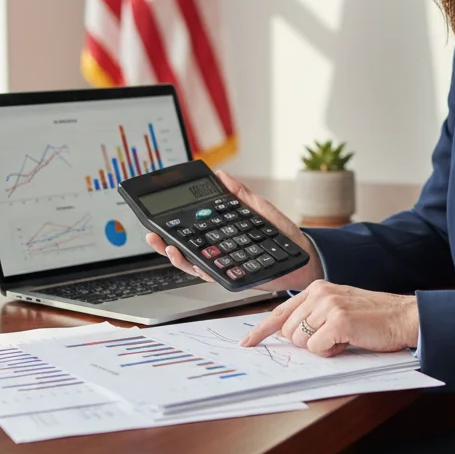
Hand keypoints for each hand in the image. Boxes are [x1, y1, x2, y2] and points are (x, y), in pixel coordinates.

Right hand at [144, 170, 324, 293]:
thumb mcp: (259, 209)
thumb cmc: (281, 235)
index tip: (158, 216)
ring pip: (194, 266)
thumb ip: (240, 195)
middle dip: (165, 244)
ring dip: (179, 258)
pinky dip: (202, 270)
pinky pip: (214, 276)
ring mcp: (225, 266)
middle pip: (185, 250)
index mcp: (221, 234)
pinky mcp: (234, 278)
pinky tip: (196, 261)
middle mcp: (218, 252)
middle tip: (153, 235)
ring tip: (169, 247)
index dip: (172, 226)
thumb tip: (222, 175)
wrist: (301, 256)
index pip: (192, 230)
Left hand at [240, 280, 418, 356]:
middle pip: (288, 332)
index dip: (261, 330)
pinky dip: (332, 352)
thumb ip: (313, 316)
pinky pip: (318, 349)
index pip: (280, 311)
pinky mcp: (339, 320)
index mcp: (317, 288)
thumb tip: (286, 334)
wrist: (403, 317)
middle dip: (308, 343)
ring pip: (301, 342)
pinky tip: (349, 340)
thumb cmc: (373, 318)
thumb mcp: (338, 309)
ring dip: (322, 347)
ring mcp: (328, 305)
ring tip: (343, 337)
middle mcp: (319, 293)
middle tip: (334, 337)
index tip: (247, 343)